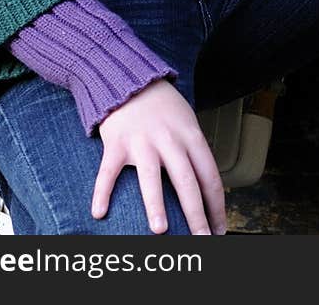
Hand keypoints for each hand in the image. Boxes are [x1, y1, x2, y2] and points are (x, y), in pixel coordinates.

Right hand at [93, 78, 225, 234]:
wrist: (129, 78)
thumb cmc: (162, 105)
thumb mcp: (187, 121)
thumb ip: (194, 151)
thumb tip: (207, 189)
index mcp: (190, 135)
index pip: (209, 175)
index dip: (216, 205)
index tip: (219, 228)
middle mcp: (169, 139)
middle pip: (186, 181)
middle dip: (195, 214)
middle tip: (201, 240)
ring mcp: (141, 141)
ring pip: (150, 177)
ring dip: (156, 205)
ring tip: (161, 230)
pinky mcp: (116, 143)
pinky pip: (108, 172)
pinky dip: (102, 192)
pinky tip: (99, 213)